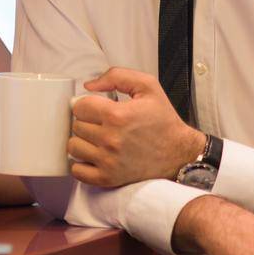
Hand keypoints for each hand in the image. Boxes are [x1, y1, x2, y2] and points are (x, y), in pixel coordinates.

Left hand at [68, 68, 205, 186]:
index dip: (88, 105)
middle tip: (103, 124)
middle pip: (76, 126)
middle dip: (87, 122)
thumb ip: (116, 76)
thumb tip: (89, 85)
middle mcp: (111, 139)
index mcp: (117, 115)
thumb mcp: (147, 86)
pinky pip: (77, 171)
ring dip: (83, 142)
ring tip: (98, 139)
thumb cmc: (163, 121)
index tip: (98, 109)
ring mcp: (108, 161)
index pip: (79, 106)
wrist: (180, 153)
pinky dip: (82, 164)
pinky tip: (95, 156)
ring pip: (73, 147)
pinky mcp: (108, 178)